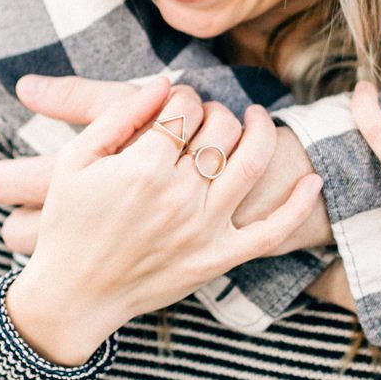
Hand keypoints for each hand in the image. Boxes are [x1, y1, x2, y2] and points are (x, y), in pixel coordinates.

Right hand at [6, 79, 322, 363]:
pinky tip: (311, 180)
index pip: (184, 106)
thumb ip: (118, 116)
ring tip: (256, 119)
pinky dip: (298, 207)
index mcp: (142, 169)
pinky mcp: (218, 259)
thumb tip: (164, 84)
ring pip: (251, 164)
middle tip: (201, 117)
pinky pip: (271, 232)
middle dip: (214, 111)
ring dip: (260, 132)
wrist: (74, 296)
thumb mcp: (76, 161)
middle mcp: (179, 197)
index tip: (171, 103)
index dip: (180, 95)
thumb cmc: (69, 224)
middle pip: (220, 128)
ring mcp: (203, 230)